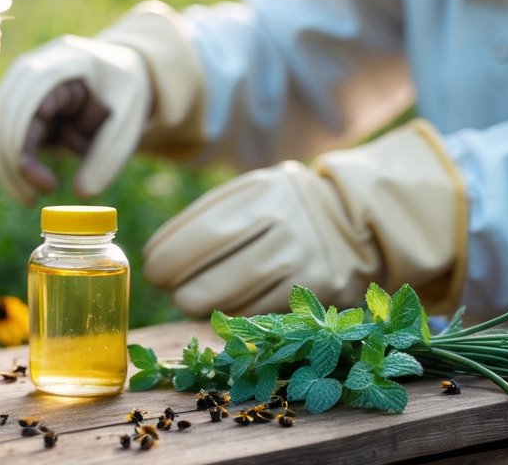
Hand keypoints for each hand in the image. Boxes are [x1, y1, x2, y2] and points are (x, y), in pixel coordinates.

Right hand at [0, 35, 151, 202]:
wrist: (122, 70)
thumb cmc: (127, 91)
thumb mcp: (129, 122)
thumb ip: (108, 155)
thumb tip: (82, 194)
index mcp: (63, 61)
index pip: (27, 99)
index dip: (25, 143)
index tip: (46, 186)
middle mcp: (33, 67)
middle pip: (3, 114)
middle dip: (12, 163)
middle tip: (31, 200)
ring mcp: (21, 83)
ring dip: (7, 165)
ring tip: (30, 198)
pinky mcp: (19, 102)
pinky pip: (4, 132)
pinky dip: (12, 161)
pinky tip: (31, 184)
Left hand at [141, 121, 465, 315]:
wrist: (354, 221)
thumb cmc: (281, 207)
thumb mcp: (250, 191)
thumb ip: (208, 215)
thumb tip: (156, 257)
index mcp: (259, 192)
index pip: (195, 237)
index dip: (164, 259)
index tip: (153, 265)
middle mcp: (281, 226)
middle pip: (206, 276)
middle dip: (176, 288)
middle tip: (170, 286)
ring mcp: (300, 262)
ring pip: (227, 303)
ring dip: (199, 305)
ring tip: (193, 296)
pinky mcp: (312, 294)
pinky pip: (255, 316)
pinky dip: (232, 315)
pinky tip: (226, 304)